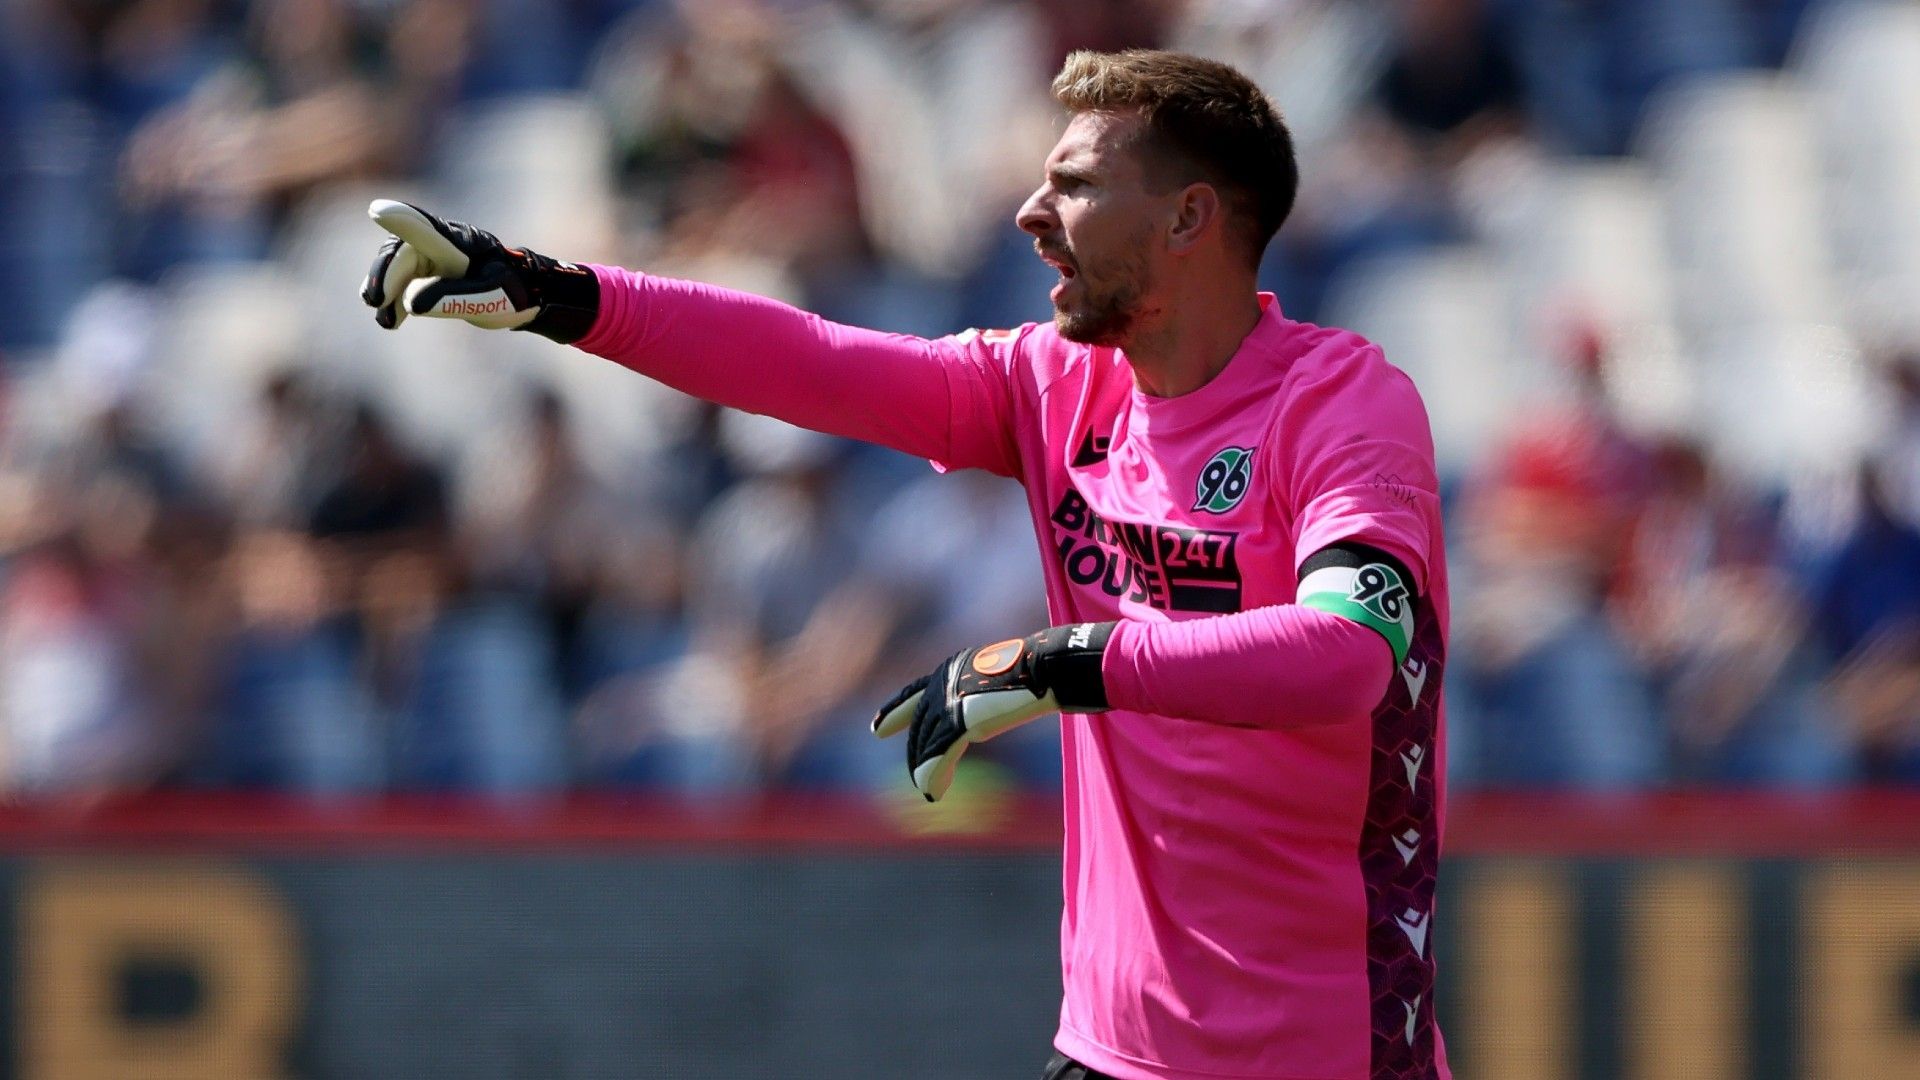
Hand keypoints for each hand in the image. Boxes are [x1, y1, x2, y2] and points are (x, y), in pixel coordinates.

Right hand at [360, 199, 598, 341]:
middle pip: (400, 251)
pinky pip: (403, 282)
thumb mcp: (491, 297)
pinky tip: (390, 320)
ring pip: (396, 267)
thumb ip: (452, 297)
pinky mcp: (429, 274)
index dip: (400, 219)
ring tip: (385, 321)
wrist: (529, 296)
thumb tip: (411, 303)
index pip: (424, 228)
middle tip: (375, 301)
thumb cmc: (515, 292)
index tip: (377, 210)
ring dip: (384, 290)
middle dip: (383, 275)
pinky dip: (394, 300)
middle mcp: (441, 243)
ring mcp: (433, 257)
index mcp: (458, 242)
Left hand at [872, 623, 1113, 800]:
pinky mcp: (959, 719)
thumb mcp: (994, 688)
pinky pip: (938, 754)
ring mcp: (948, 699)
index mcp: (950, 670)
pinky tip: (933, 792)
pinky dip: (933, 776)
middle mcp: (942, 682)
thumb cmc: (1032, 677)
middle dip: (916, 754)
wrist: (1045, 668)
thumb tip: (972, 729)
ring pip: (926, 744)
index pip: (913, 693)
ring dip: (925, 772)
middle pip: (920, 726)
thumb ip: (976, 705)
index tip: (877, 729)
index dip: (894, 712)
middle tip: (916, 778)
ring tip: (929, 792)